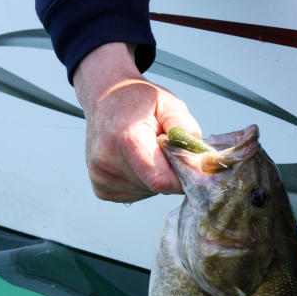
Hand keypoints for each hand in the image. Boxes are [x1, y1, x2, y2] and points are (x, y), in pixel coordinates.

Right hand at [73, 42, 200, 202]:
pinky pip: (131, 196)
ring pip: (145, 193)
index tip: (186, 164)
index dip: (181, 178)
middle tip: (162, 151)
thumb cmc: (139, 101)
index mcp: (125, 138)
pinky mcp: (99, 186)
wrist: (106, 99)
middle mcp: (107, 159)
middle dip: (167, 174)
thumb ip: (185, 130)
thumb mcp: (169, 104)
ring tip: (146, 153)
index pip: (161, 181)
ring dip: (153, 178)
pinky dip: (140, 183)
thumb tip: (197, 162)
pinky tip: (135, 162)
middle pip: (155, 187)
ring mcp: (99, 174)